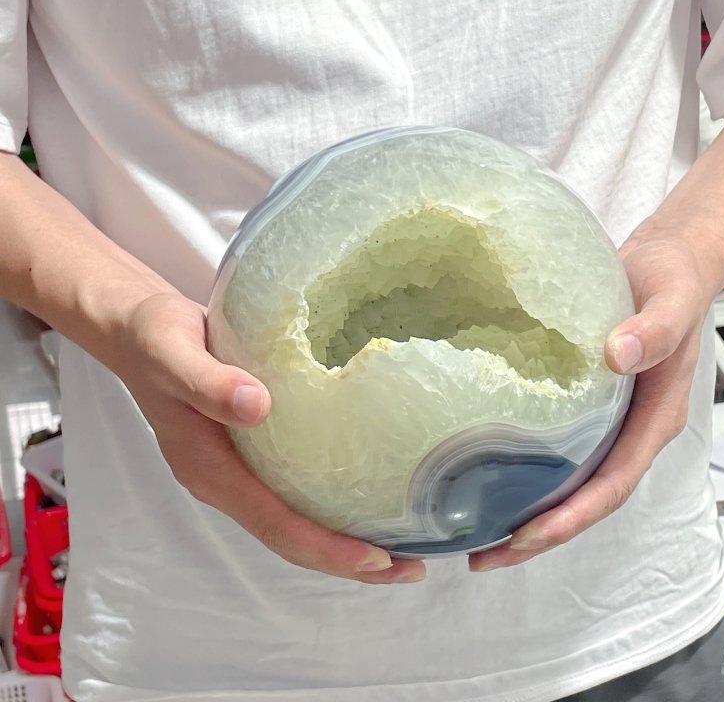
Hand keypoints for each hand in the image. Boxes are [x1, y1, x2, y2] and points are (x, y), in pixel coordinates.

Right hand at [110, 291, 425, 583]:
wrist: (138, 331)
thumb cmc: (153, 338)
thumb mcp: (172, 351)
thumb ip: (206, 381)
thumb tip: (255, 407)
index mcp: (207, 468)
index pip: (272, 522)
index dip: (324, 546)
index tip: (375, 558)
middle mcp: (225, 481)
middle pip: (290, 537)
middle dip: (348, 561)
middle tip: (410, 568)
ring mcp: (237, 472)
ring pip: (294, 521)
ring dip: (345, 541)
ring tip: (402, 550)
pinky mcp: (251, 454)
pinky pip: (294, 493)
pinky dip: (333, 507)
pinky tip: (369, 499)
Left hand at [468, 231, 714, 571]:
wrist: (666, 260)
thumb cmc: (672, 281)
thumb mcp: (671, 300)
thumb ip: (654, 330)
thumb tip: (618, 357)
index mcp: (654, 418)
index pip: (614, 482)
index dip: (572, 515)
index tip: (526, 535)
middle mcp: (628, 429)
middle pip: (587, 497)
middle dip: (540, 532)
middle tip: (485, 555)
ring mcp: (606, 419)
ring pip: (569, 479)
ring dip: (527, 510)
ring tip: (477, 531)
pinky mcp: (582, 401)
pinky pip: (555, 446)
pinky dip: (522, 468)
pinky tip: (482, 469)